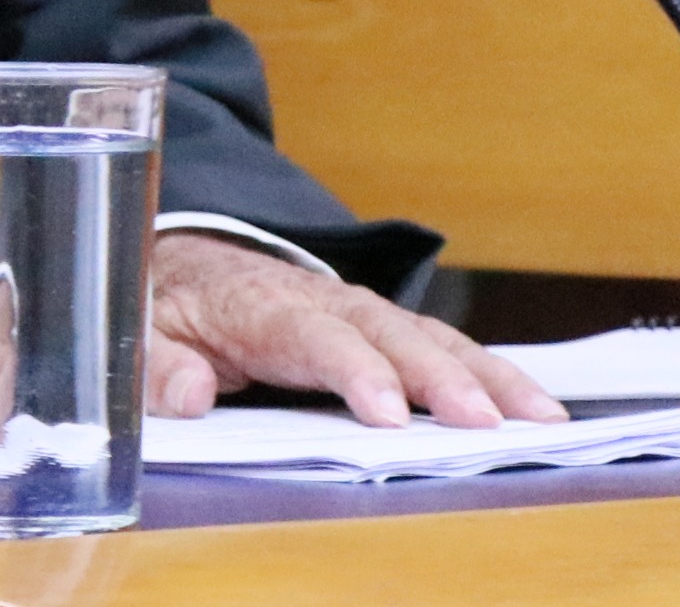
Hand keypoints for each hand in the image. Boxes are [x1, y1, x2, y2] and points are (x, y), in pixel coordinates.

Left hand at [142, 231, 564, 429]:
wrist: (187, 257)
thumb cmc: (169, 303)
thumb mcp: (141, 329)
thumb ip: (159, 365)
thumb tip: (190, 397)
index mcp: (259, 304)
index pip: (313, 336)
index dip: (355, 372)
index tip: (388, 413)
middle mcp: (321, 299)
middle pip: (389, 334)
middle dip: (440, 377)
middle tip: (483, 422)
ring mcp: (358, 309)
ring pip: (430, 336)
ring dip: (486, 374)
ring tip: (538, 417)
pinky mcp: (382, 326)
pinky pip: (442, 344)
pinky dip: (490, 371)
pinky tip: (533, 405)